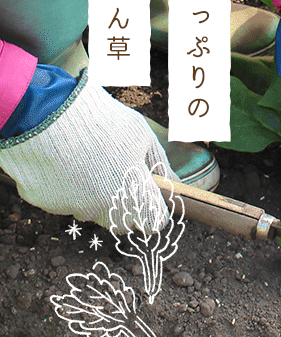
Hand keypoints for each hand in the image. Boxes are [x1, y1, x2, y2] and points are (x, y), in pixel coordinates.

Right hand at [0, 72, 172, 231]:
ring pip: (92, 212)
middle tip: (119, 174)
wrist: (51, 114)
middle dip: (126, 205)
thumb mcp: (142, 135)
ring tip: (89, 161)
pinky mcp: (49, 205)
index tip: (151, 195)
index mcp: (134, 194)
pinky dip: (68, 189)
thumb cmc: (102, 122)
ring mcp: (75, 209)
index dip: (155, 209)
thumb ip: (160, 164)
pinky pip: (65, 203)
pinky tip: (66, 163)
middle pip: (123, 222)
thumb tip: (175, 182)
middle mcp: (105, 209)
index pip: (154, 222)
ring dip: (95, 196)